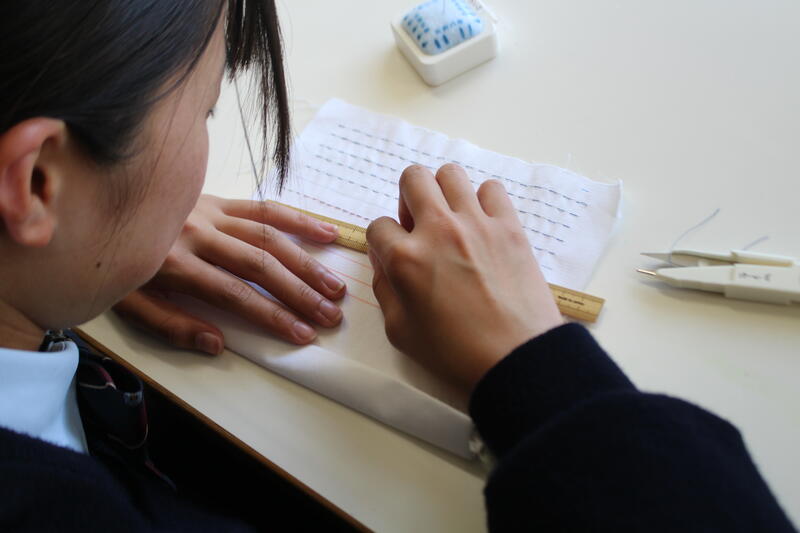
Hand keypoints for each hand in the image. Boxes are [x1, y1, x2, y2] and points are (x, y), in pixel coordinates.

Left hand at [114, 195, 346, 353]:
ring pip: (268, 235)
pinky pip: (262, 207)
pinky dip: (296, 219)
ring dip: (306, 262)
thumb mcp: (127, 304)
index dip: (270, 315)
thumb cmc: (109, 264)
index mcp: (172, 261)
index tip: (301, 334)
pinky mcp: (216, 199)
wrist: (90, 206)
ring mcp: (209, 210)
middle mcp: (196, 231)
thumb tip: (218, 344)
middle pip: (259, 264)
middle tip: (330, 316)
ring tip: (334, 287)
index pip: (233, 293)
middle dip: (299, 293)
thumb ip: (172, 325)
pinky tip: (327, 233)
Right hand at [367, 164, 562, 398]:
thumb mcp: (399, 331)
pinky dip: (483, 201)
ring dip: (443, 193)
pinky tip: (483, 227)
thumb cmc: (455, 353)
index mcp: (405, 258)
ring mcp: (476, 224)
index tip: (396, 256)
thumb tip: (383, 260)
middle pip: (412, 178)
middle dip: (408, 199)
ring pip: (450, 174)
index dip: (383, 242)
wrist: (515, 359)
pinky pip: (492, 189)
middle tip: (419, 226)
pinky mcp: (509, 227)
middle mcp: (437, 230)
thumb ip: (384, 288)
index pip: (378, 225)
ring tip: (452, 220)